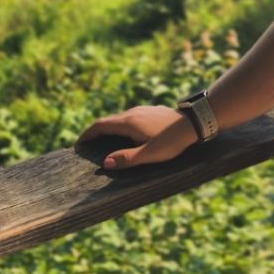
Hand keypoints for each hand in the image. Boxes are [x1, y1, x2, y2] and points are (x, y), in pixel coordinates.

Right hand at [76, 103, 198, 170]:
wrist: (194, 123)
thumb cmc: (171, 141)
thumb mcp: (148, 154)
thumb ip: (126, 158)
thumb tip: (105, 162)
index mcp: (128, 122)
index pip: (100, 125)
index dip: (87, 134)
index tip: (79, 143)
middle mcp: (132, 113)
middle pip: (108, 121)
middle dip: (96, 132)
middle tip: (88, 146)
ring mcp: (142, 110)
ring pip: (120, 119)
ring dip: (109, 129)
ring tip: (105, 142)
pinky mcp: (151, 111)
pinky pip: (130, 118)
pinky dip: (121, 127)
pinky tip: (127, 137)